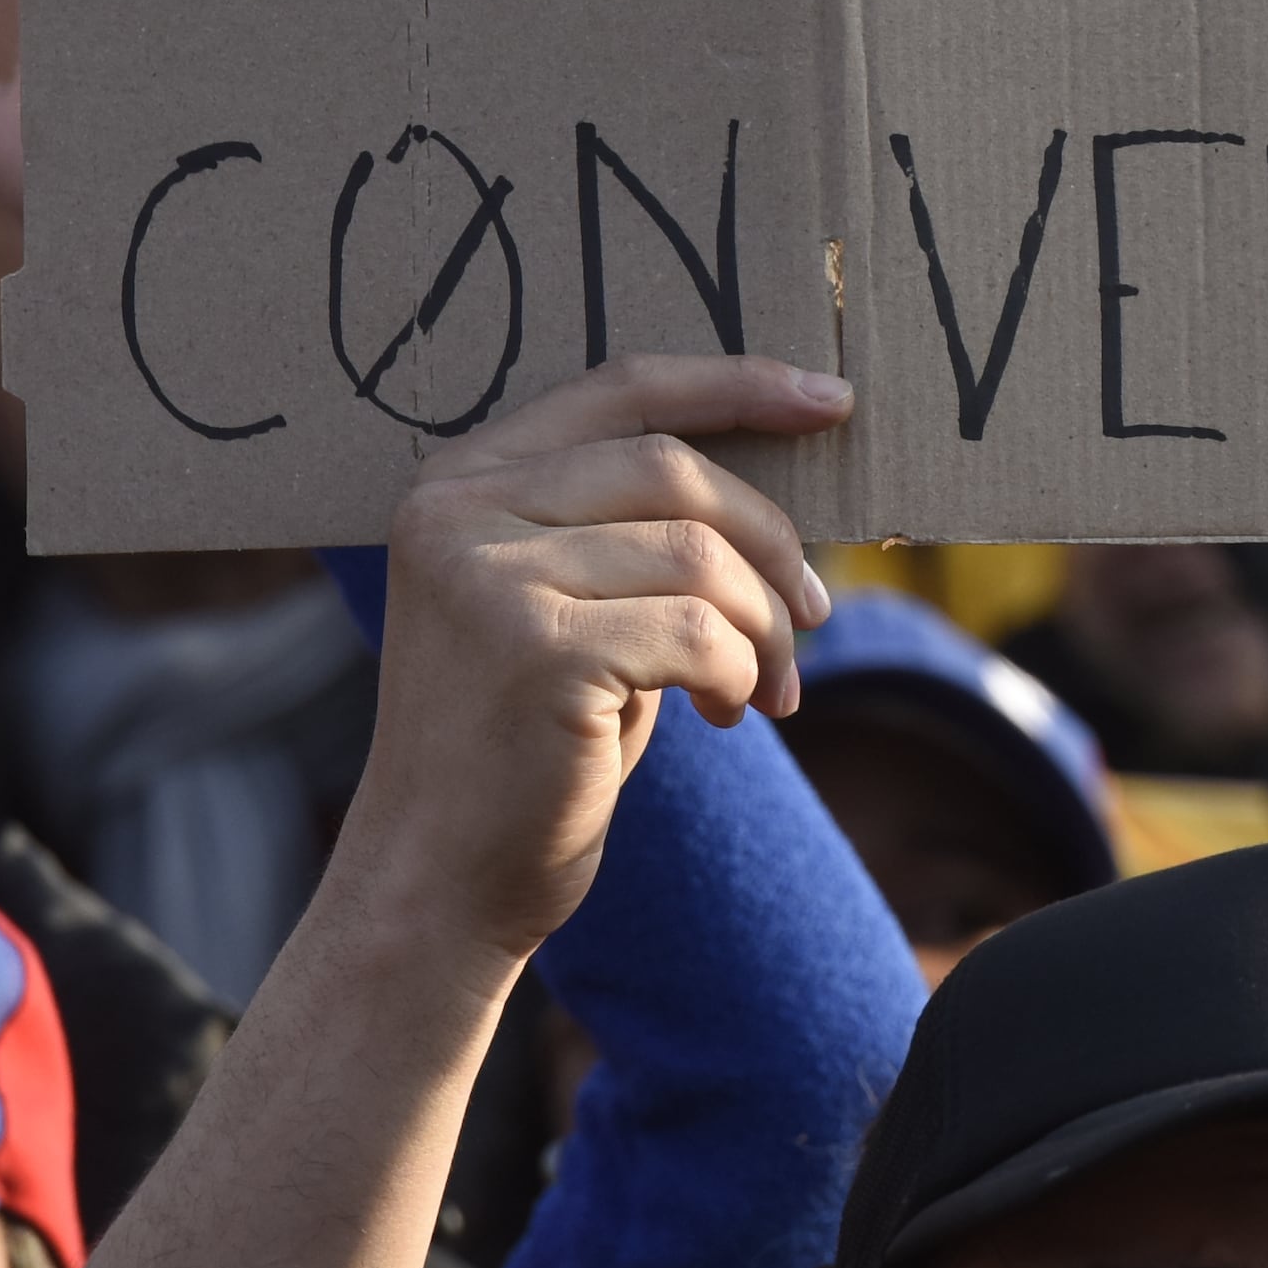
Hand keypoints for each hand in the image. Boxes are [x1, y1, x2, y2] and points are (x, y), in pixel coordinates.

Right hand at [335, 357, 851, 971]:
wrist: (438, 882)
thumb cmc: (523, 748)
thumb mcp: (565, 611)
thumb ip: (629, 533)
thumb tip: (775, 495)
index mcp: (459, 481)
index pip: (621, 389)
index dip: (735, 386)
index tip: (830, 400)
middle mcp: (458, 510)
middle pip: (673, 469)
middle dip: (770, 542)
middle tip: (812, 618)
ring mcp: (488, 576)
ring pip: (699, 554)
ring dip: (763, 627)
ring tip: (763, 689)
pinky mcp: (535, 649)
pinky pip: (700, 631)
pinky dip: (741, 671)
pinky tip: (728, 714)